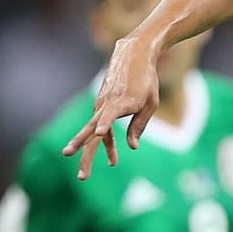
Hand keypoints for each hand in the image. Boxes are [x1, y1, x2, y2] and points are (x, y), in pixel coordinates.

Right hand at [62, 36, 160, 178]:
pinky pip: (103, 128)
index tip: (98, 132)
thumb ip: (139, 124)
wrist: (133, 56)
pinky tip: (112, 159)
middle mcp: (106, 105)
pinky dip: (107, 143)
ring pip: (93, 133)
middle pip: (93, 132)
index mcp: (121, 102)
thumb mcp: (150, 103)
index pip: (109, 115)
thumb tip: (132, 147)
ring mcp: (101, 106)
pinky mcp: (102, 107)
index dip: (104, 124)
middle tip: (82, 175)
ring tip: (84, 176)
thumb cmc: (146, 80)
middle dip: (86, 154)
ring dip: (90, 154)